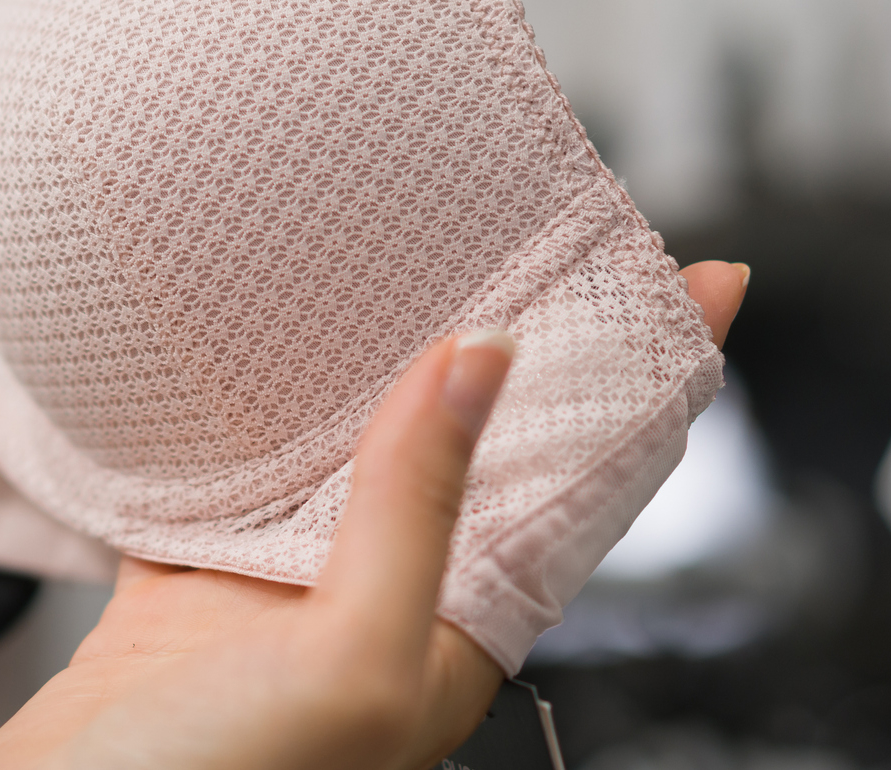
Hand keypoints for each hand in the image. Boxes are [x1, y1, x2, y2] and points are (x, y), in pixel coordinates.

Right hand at [0, 261, 748, 769]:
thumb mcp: (349, 665)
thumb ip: (415, 517)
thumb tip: (482, 365)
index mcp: (456, 633)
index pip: (583, 486)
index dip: (645, 386)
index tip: (702, 283)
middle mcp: (382, 602)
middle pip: (473, 447)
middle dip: (512, 342)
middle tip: (541, 224)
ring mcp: (281, 586)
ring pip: (348, 442)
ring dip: (372, 353)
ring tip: (403, 246)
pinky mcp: (188, 578)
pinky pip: (224, 465)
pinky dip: (233, 399)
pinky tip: (235, 336)